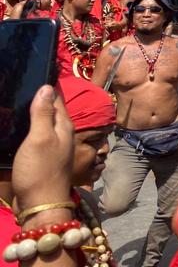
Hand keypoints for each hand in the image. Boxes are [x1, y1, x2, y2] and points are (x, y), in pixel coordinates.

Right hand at [12, 86, 74, 211]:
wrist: (41, 204)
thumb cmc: (41, 170)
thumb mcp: (41, 138)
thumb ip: (43, 114)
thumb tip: (47, 87)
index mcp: (63, 125)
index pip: (57, 98)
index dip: (48, 85)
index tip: (36, 71)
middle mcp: (60, 134)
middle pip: (50, 110)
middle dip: (39, 98)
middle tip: (21, 85)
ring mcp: (52, 146)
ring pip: (42, 124)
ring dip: (32, 114)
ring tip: (16, 103)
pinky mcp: (41, 158)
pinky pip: (35, 138)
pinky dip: (27, 130)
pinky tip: (15, 129)